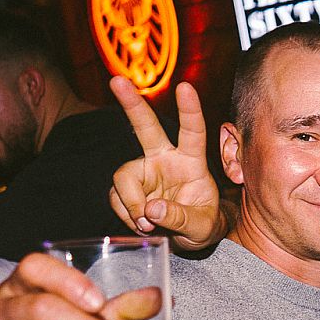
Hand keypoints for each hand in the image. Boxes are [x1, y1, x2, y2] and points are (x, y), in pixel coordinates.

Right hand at [109, 77, 224, 250]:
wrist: (189, 239)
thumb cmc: (203, 225)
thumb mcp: (202, 227)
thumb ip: (180, 218)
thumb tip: (151, 210)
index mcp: (192, 161)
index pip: (193, 132)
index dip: (189, 110)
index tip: (185, 87)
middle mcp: (165, 159)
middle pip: (146, 127)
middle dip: (132, 104)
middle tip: (117, 80)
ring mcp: (144, 171)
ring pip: (123, 176)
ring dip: (132, 204)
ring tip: (148, 225)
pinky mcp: (129, 186)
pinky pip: (116, 197)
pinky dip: (126, 215)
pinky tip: (141, 225)